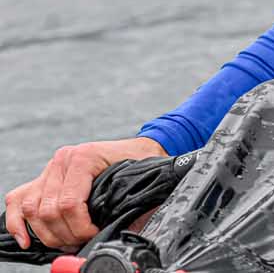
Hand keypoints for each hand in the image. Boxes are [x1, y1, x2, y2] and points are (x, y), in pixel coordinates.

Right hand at [4, 136, 167, 250]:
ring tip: (65, 242)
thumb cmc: (137, 163)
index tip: (93, 234)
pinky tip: (27, 239)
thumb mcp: (135, 178)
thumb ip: (125, 201)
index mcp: (84, 157)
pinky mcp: (42, 178)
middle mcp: (62, 160)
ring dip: (47, 233)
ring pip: (32, 209)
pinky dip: (18, 222)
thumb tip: (120, 231)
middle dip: (64, 234)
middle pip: (49, 210)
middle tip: (80, 242)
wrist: (137, 148)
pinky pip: (18, 200)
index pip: (69, 203)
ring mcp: (50, 168)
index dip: (79, 227)